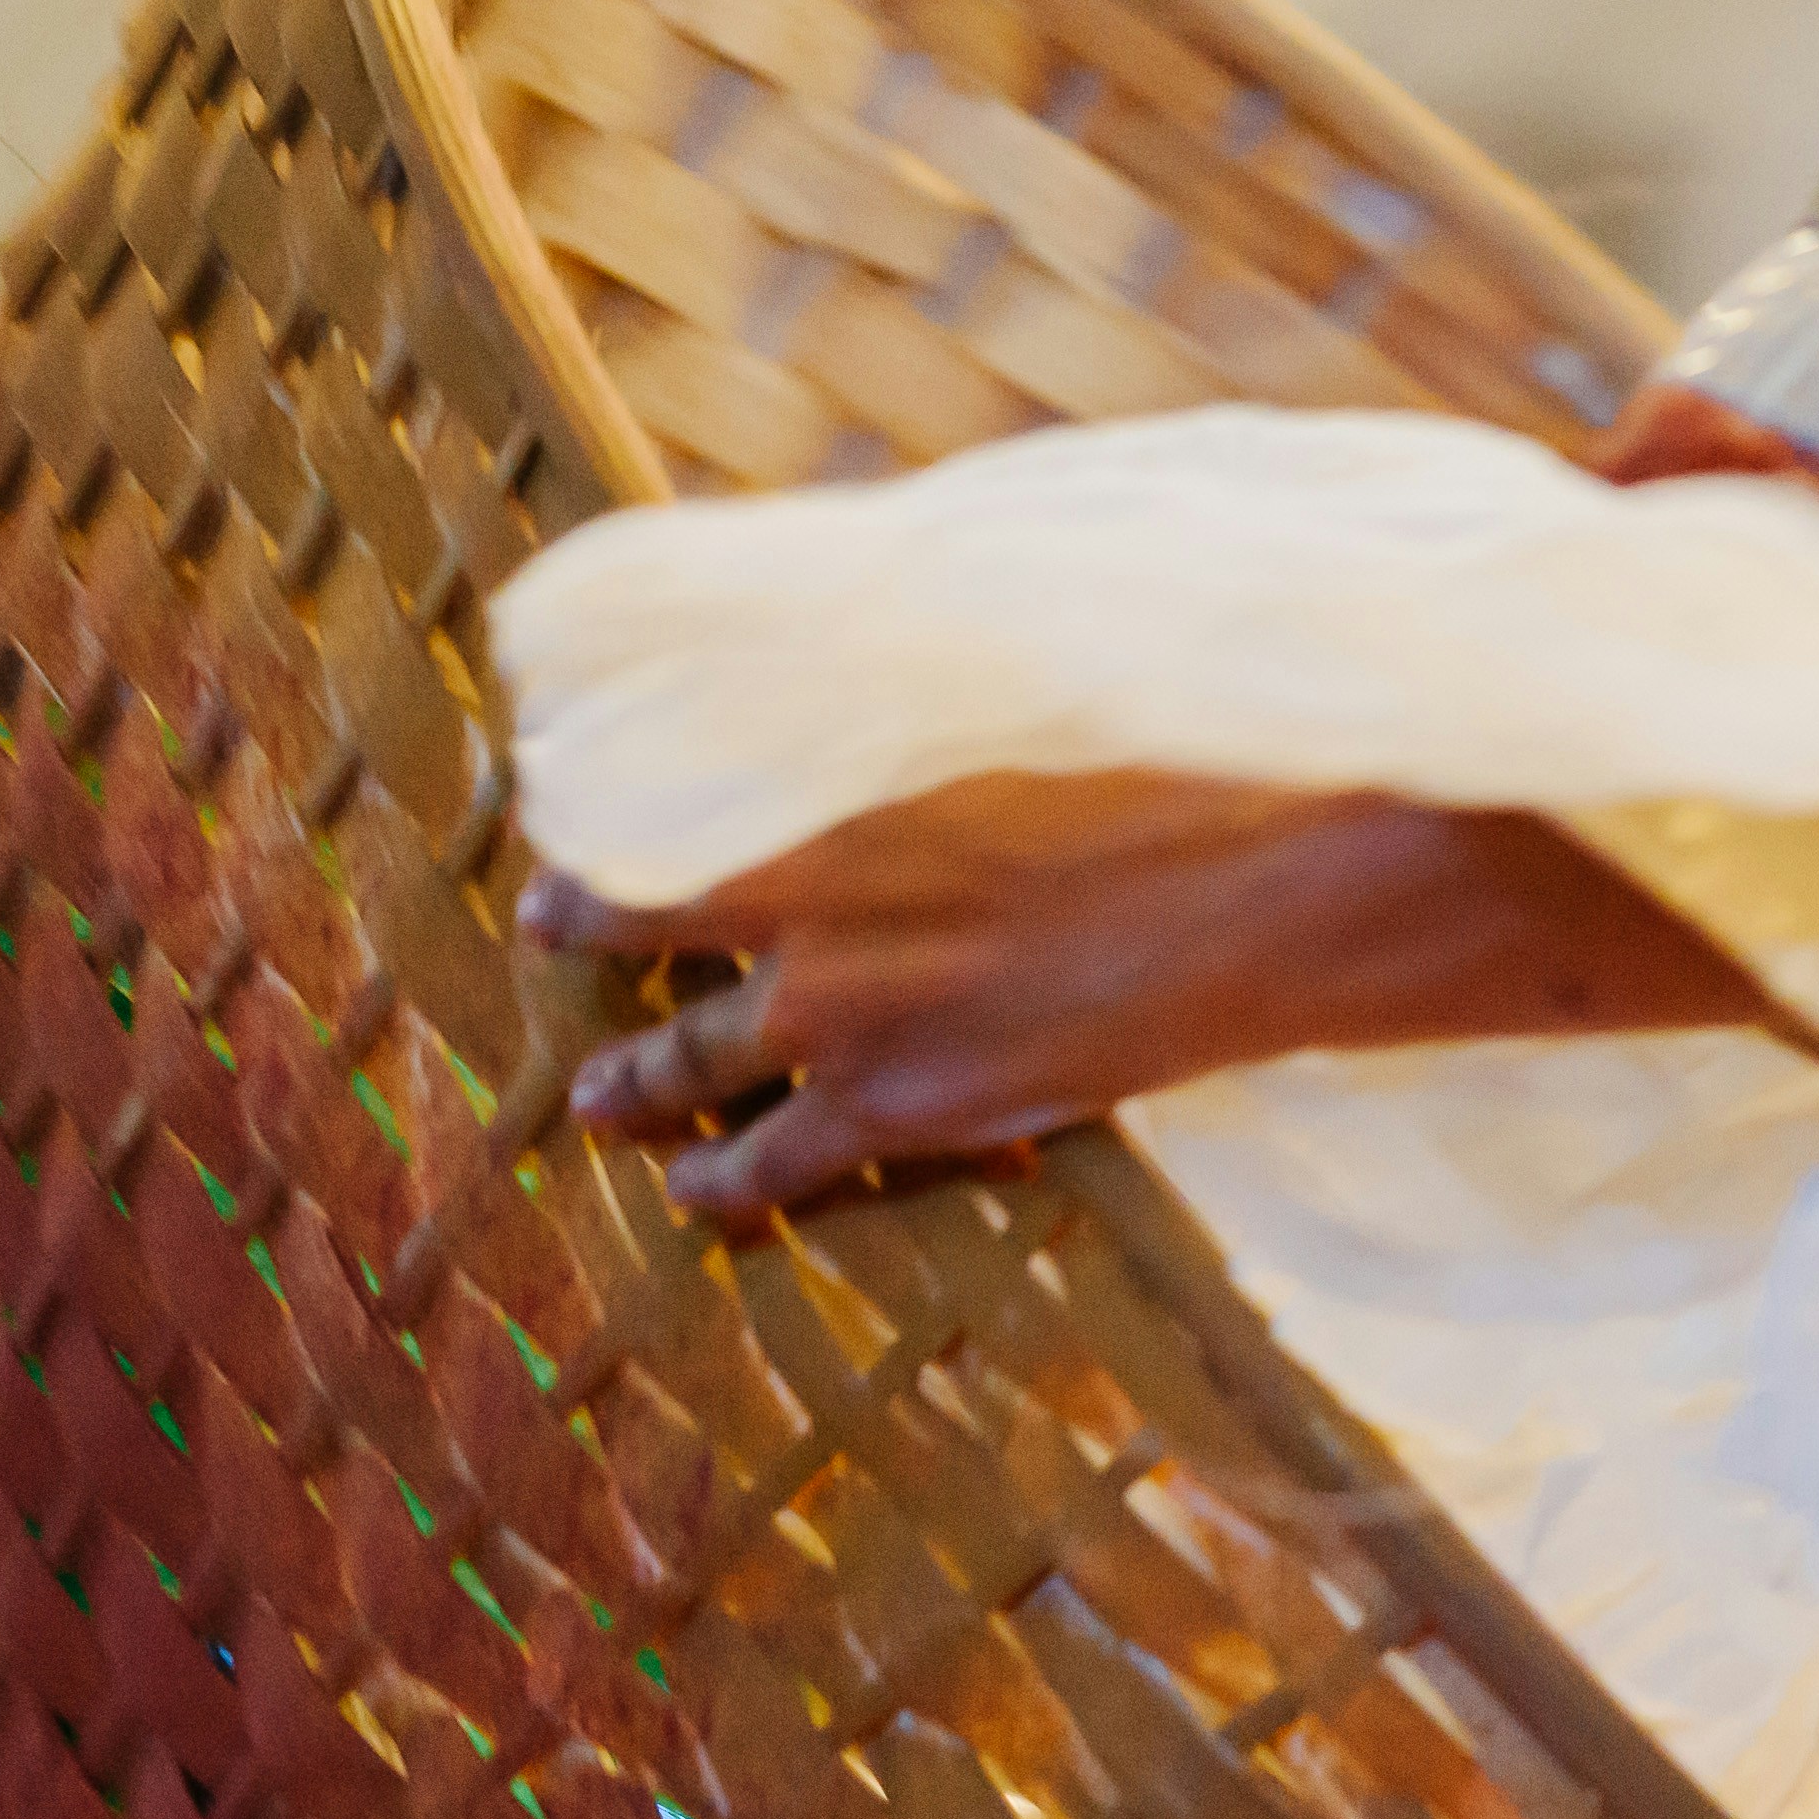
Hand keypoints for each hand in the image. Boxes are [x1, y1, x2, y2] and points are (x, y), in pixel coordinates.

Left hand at [525, 772, 1760, 1226]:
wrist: (1268, 892)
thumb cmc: (1175, 761)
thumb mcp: (1029, 681)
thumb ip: (928, 679)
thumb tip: (891, 621)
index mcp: (826, 791)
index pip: (655, 803)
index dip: (603, 807)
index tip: (575, 804)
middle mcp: (805, 914)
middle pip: (644, 930)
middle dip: (588, 932)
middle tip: (550, 928)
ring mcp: (849, 1023)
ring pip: (687, 1064)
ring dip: (635, 1082)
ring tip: (601, 1099)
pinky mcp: (912, 1110)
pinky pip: (779, 1161)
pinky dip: (726, 1180)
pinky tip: (701, 1196)